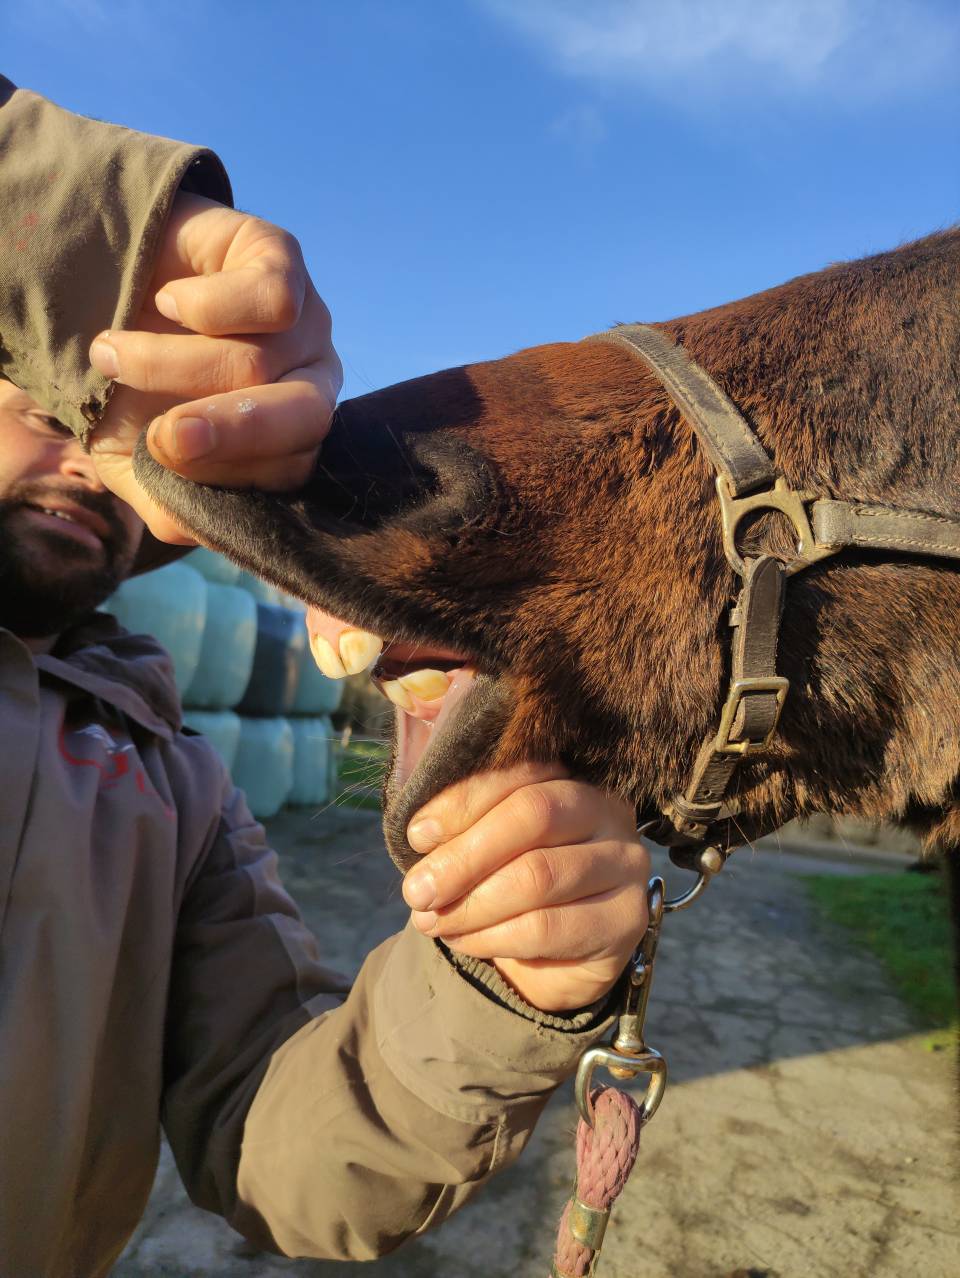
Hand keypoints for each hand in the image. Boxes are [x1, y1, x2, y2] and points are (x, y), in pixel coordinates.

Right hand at [87, 193, 341, 541]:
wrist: (103, 287)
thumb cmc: (130, 386)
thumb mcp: (134, 457)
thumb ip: (169, 504)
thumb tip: (193, 527)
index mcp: (289, 438)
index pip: (288, 470)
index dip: (224, 471)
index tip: (154, 452)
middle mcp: (312, 380)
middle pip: (305, 418)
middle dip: (231, 433)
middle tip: (165, 435)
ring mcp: (306, 320)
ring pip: (260, 360)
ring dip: (168, 364)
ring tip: (112, 355)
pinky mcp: (285, 258)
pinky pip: (272, 297)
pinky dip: (206, 307)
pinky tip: (168, 300)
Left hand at [402, 763, 649, 1012]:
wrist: (555, 957)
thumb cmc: (512, 882)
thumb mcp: (483, 846)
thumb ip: (459, 827)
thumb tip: (422, 835)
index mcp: (570, 775)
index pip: (519, 772)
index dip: (463, 801)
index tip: (416, 836)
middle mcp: (607, 810)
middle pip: (533, 815)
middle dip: (464, 856)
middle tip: (417, 890)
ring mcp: (625, 863)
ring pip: (537, 876)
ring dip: (471, 904)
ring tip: (431, 920)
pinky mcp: (626, 919)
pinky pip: (547, 928)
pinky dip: (492, 937)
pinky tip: (462, 941)